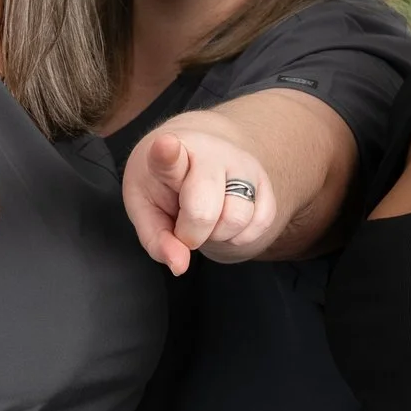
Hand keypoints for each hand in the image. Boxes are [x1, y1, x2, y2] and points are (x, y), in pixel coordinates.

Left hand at [125, 125, 274, 274]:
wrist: (196, 155)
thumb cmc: (165, 186)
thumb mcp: (145, 209)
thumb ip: (156, 239)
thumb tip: (179, 266)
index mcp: (168, 156)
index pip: (168, 156)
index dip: (166, 153)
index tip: (166, 145)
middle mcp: (210, 154)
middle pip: (204, 211)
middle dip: (191, 234)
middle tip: (182, 226)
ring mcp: (242, 165)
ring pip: (237, 219)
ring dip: (218, 235)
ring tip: (205, 219)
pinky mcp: (265, 182)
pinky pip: (260, 223)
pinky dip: (241, 235)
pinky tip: (224, 221)